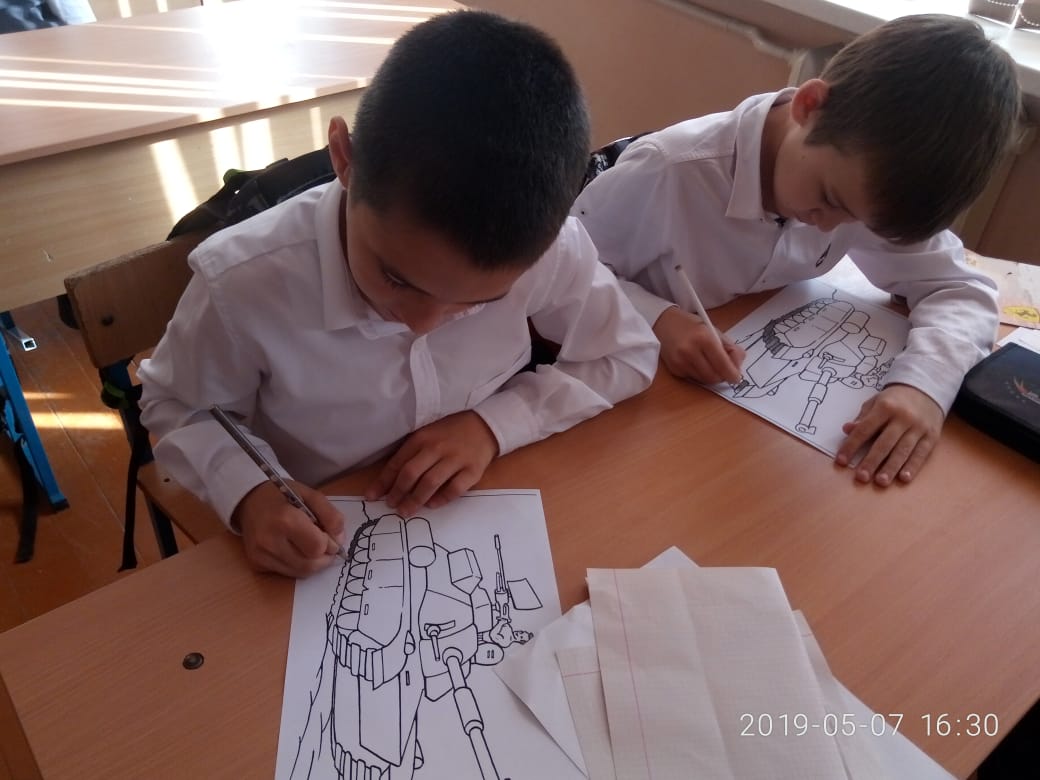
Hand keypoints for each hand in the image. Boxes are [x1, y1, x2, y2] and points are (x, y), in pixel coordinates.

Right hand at [232, 481, 345, 576]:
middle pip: (310, 565)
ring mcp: (261, 555)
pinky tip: (295, 550)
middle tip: (326, 545)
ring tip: (312, 547)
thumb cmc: (283, 496)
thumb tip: (340, 540)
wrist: (249, 501)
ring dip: (313, 564)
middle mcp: (269, 541)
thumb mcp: (311, 495)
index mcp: (285, 520)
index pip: (317, 547)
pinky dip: (298, 565)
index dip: (330, 544)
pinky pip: (287, 573)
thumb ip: (331, 515)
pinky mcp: (257, 565)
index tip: (329, 535)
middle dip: (324, 557)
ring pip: (300, 572)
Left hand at [365, 411, 498, 516]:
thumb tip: (390, 481)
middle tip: (391, 505)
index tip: (372, 496)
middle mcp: (437, 448)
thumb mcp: (427, 434)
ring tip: (405, 511)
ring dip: (415, 500)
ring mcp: (456, 459)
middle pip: (411, 474)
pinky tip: (432, 505)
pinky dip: (441, 499)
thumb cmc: (450, 433)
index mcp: (422, 438)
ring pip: (430, 483)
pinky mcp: (472, 470)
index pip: (397, 463)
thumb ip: (411, 453)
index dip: (383, 482)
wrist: (485, 425)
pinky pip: (455, 489)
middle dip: (397, 493)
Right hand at [653, 306, 744, 384]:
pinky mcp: (674, 369)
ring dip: (710, 375)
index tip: (737, 378)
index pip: (722, 364)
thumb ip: (729, 347)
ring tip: (708, 362)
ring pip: (704, 380)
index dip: (733, 374)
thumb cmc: (691, 325)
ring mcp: (680, 362)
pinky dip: (699, 374)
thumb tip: (738, 365)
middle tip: (724, 369)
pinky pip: (693, 378)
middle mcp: (690, 351)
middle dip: (722, 376)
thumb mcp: (712, 330)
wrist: (663, 323)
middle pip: (714, 376)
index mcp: (703, 338)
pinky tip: (695, 362)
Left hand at [835, 384, 943, 486]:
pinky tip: (904, 478)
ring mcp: (919, 427)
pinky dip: (913, 466)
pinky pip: (921, 453)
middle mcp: (903, 417)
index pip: (865, 429)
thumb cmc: (895, 400)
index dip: (852, 445)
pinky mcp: (932, 436)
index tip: (841, 461)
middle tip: (861, 477)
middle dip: (872, 461)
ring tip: (881, 482)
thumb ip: (862, 418)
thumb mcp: (875, 402)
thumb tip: (846, 429)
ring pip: (903, 450)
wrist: (926, 389)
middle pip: (884, 442)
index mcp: (885, 407)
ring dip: (891, 467)